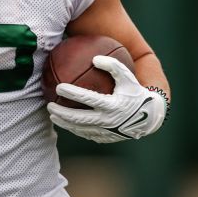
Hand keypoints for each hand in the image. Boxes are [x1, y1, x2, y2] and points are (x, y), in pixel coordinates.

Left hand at [46, 56, 166, 142]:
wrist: (148, 117)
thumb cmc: (135, 92)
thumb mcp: (128, 77)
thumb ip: (113, 66)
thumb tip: (94, 58)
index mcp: (113, 105)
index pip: (88, 99)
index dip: (73, 93)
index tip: (59, 87)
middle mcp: (108, 120)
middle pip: (79, 118)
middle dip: (62, 112)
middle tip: (49, 105)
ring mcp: (106, 131)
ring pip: (80, 128)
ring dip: (64, 123)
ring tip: (52, 115)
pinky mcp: (105, 138)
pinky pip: (86, 134)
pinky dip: (74, 129)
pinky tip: (66, 123)